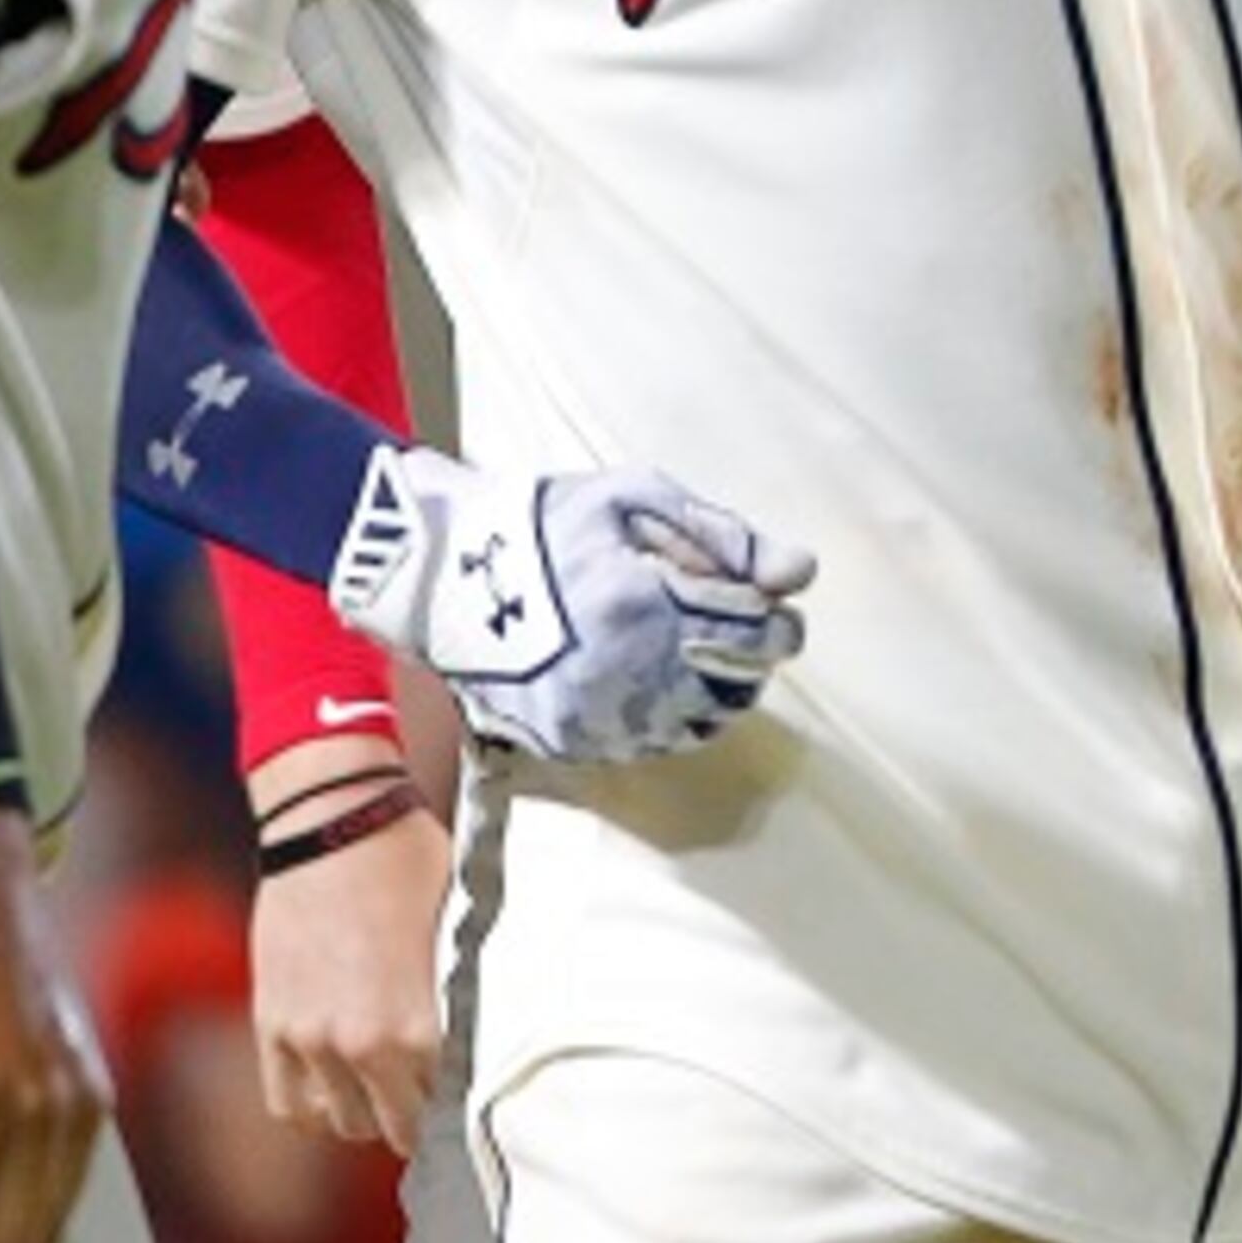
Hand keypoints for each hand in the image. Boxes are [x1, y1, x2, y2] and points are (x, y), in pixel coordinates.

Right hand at [245, 735, 449, 1154]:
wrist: (331, 821)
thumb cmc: (407, 860)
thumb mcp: (459, 921)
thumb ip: (464, 986)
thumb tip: (493, 1019)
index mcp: (417, 1023)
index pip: (448, 1097)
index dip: (464, 1091)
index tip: (472, 1083)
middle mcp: (361, 1044)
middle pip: (394, 1125)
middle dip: (417, 1113)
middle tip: (430, 1091)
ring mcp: (310, 1040)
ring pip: (342, 1122)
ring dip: (365, 1112)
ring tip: (385, 1086)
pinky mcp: (272, 1026)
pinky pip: (288, 1103)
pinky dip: (314, 1104)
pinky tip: (337, 1084)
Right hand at [331, 449, 816, 759]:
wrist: (442, 573)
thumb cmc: (545, 521)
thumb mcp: (635, 496)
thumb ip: (723, 534)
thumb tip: (799, 573)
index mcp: (641, 604)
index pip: (751, 634)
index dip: (778, 623)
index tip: (777, 609)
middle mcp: (619, 672)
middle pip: (733, 687)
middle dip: (754, 657)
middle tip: (749, 631)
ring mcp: (590, 715)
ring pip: (697, 725)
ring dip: (719, 692)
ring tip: (704, 653)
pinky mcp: (567, 741)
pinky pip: (649, 746)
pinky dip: (672, 719)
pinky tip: (663, 680)